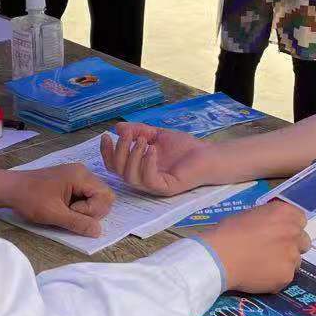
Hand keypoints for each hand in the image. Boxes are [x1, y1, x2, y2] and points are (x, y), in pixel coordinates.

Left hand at [0, 163, 114, 236]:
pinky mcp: (70, 181)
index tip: (71, 212)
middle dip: (92, 210)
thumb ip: (78, 223)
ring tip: (66, 211)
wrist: (9, 188)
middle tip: (70, 213)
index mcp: (81, 175)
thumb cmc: (30, 198)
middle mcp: (83, 172)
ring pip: (95, 196)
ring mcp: (76, 175)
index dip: (92, 210)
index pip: (105, 196)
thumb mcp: (54, 214)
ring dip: (85, 209)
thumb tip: (98, 232)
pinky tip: (64, 207)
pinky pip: (85, 194)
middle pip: (104, 195)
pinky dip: (79, 205)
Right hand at [101, 123, 217, 195]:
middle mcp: (143, 179)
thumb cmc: (185, 147)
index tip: (107, 135)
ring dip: (132, 157)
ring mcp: (154, 186)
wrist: (208, 154)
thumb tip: (118, 127)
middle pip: (119, 172)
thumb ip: (138, 131)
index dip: (107, 152)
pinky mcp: (166, 188)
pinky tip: (153, 149)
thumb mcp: (157, 134)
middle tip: (129, 136)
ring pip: (131, 178)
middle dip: (120, 152)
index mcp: (139, 168)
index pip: (115, 166)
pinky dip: (147, 164)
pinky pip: (149, 180)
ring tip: (142, 141)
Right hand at [197, 201, 309, 292]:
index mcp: (285, 213)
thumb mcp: (250, 215)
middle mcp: (294, 232)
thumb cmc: (228, 232)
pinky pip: (284, 278)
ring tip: (263, 266)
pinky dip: (274, 279)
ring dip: (284, 263)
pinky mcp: (286, 276)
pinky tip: (258, 276)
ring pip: (295, 262)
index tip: (280, 234)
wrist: (219, 256)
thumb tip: (270, 229)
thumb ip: (268, 221)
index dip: (290, 228)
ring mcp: (292, 255)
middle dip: (292, 246)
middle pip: (303, 242)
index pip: (301, 220)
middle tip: (274, 252)